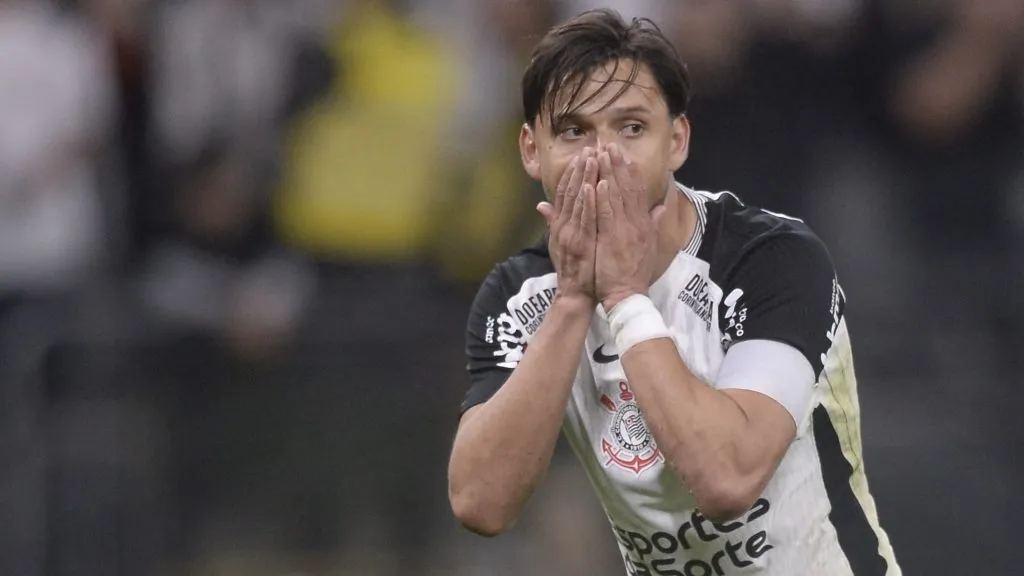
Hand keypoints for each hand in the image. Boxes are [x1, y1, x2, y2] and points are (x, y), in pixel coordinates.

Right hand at [537, 148, 599, 303]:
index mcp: (561, 224)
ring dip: (585, 179)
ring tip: (593, 158)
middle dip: (581, 169)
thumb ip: (553, 221)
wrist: (576, 293)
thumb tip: (542, 205)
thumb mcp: (560, 242)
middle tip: (591, 148)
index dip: (573, 172)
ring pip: (578, 201)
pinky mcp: (581, 243)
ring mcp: (571, 234)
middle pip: (571, 191)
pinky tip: (593, 186)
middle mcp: (563, 226)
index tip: (583, 154)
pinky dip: (588, 202)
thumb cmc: (575, 269)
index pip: (565, 192)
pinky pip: (585, 219)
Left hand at [594, 143, 666, 311]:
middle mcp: (636, 223)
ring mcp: (624, 230)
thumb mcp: (648, 244)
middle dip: (617, 164)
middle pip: (627, 187)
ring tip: (600, 154)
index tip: (621, 153)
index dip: (629, 170)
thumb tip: (663, 206)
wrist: (628, 294)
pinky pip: (607, 214)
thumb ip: (654, 222)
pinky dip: (603, 198)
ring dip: (608, 174)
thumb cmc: (633, 272)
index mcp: (643, 223)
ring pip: (616, 196)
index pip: (637, 190)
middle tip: (607, 144)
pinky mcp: (612, 239)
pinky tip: (598, 183)